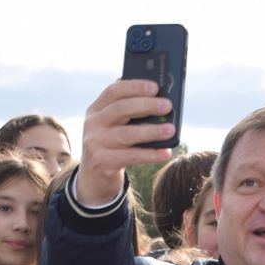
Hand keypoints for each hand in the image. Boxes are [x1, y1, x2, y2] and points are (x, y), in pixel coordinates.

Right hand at [75, 79, 174, 207]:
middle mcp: (93, 124)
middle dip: (146, 105)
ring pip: (127, 134)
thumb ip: (128, 112)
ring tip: (171, 130)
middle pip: (120, 109)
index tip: (155, 87)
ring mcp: (96, 144)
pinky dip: (150, 155)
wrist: (94, 177)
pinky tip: (165, 153)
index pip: (114, 91)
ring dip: (152, 131)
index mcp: (96, 109)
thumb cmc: (112, 145)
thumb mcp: (112, 126)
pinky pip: (131, 157)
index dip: (134, 86)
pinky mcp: (102, 162)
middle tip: (167, 106)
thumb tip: (158, 99)